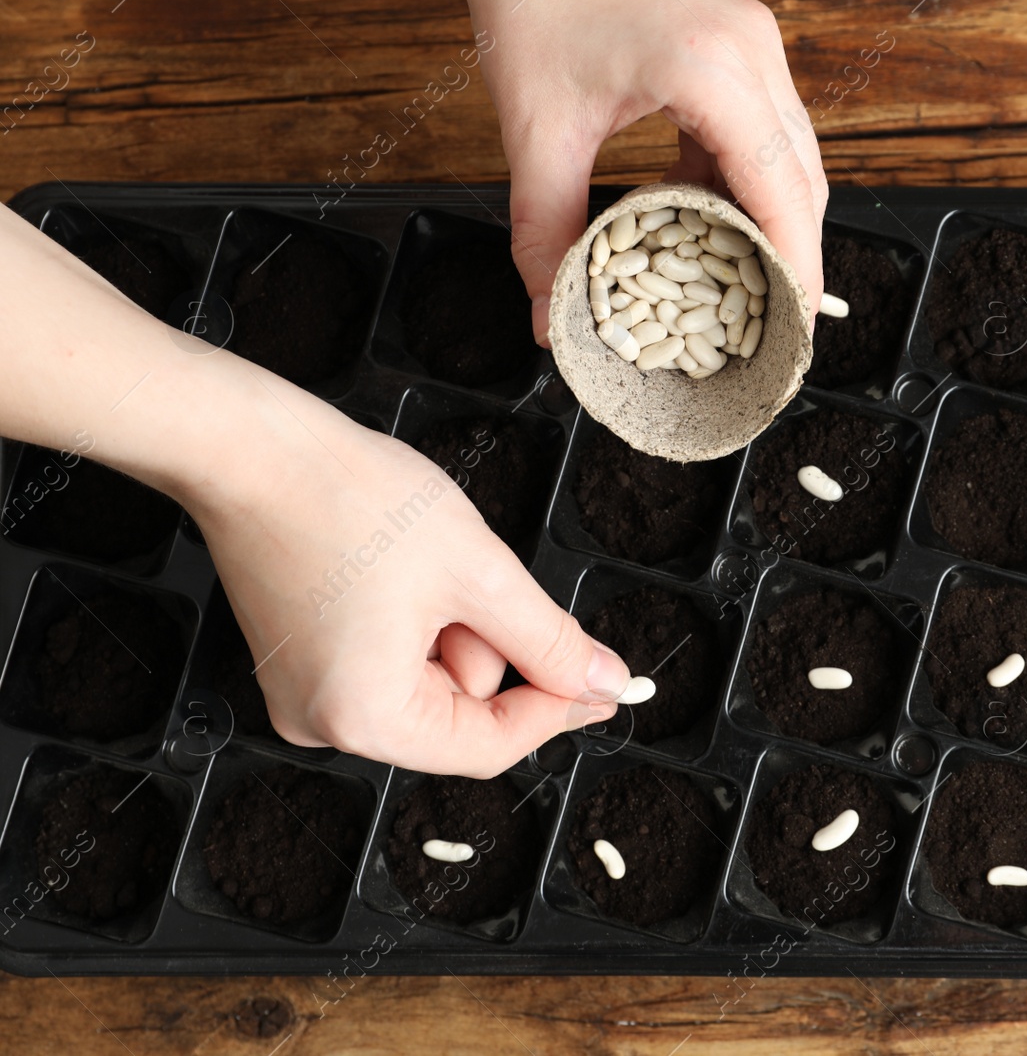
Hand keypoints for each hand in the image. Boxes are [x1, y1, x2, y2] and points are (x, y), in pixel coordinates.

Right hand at [186, 365, 631, 775]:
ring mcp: (304, 694)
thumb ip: (551, 641)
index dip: (556, 712)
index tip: (604, 685)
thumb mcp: (481, 573)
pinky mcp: (298, 661)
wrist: (253, 448)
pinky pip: (389, 659)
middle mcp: (323, 724)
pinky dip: (416, 619)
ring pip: (428, 680)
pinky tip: (399, 567)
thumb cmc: (352, 500)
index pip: (488, 746)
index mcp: (365, 718)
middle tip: (468, 577)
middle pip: (458, 713)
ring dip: (450, 625)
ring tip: (422, 563)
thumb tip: (603, 684)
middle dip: (484, 644)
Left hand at [465, 0, 826, 343]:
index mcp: (714, 70)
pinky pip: (761, 123)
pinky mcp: (735, 37)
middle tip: (769, 323)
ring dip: (767, 216)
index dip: (796, 269)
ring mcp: (750, 39)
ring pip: (789, 152)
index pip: (784, 193)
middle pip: (803, 178)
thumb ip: (546, 229)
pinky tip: (697, 208)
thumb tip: (551, 315)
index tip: (792, 330)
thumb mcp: (535, 125)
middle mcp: (751, 51)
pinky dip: (740, 175)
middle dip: (790, 254)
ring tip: (733, 279)